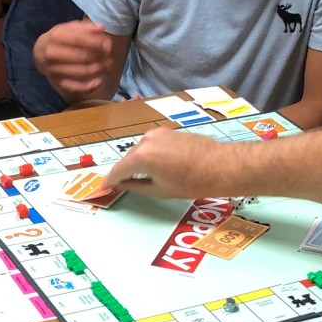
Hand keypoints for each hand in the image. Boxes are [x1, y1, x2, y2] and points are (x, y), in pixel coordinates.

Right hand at [33, 21, 112, 98]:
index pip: (80, 39)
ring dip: (98, 70)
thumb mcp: (68, 28)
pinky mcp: (57, 82)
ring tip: (106, 66)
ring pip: (81, 72)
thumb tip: (101, 28)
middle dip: (100, 57)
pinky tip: (99, 81)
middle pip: (83, 56)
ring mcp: (54, 69)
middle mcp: (52, 53)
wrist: (39, 52)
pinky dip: (89, 86)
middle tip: (108, 56)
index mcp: (56, 36)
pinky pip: (75, 87)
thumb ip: (85, 27)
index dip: (96, 42)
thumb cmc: (59, 38)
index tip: (107, 45)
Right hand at [105, 126, 232, 198]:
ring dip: (135, 163)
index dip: (109, 181)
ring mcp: (157, 133)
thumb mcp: (159, 190)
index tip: (103, 188)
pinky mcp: (166, 131)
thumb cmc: (191, 182)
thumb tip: (122, 185)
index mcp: (141, 157)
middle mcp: (145, 141)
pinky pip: (149, 144)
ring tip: (136, 178)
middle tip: (118, 185)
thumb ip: (136, 186)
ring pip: (138, 150)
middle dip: (122, 172)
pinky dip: (146, 155)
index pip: (118, 170)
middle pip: (127, 158)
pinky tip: (151, 166)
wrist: (219, 165)